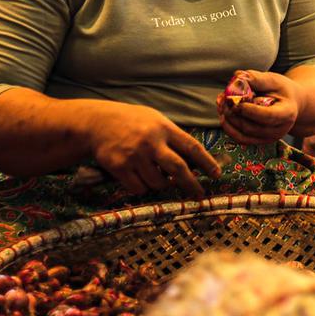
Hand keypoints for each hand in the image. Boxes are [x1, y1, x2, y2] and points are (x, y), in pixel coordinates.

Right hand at [84, 102, 221, 196]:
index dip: (207, 162)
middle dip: (192, 184)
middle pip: (178, 168)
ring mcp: (134, 155)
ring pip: (158, 183)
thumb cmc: (133, 122)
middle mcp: (151, 142)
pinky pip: (139, 188)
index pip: (192, 147)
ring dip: (162, 185)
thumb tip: (195, 162)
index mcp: (164, 128)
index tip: (216, 174)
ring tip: (157, 176)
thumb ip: (173, 138)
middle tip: (200, 194)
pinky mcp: (119, 167)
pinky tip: (139, 177)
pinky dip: (143, 188)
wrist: (98, 122)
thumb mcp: (156, 120)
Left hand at [218, 70, 300, 144]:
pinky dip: (229, 128)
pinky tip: (224, 115)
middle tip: (224, 99)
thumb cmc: (282, 90)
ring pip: (243, 135)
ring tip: (222, 105)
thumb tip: (237, 78)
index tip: (237, 102)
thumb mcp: (274, 80)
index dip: (250, 111)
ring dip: (229, 121)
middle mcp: (279, 130)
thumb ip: (257, 79)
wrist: (290, 104)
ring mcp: (269, 138)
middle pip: (252, 127)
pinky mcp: (260, 141)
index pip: (268, 116)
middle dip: (234, 114)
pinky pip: (241, 139)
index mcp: (287, 113)